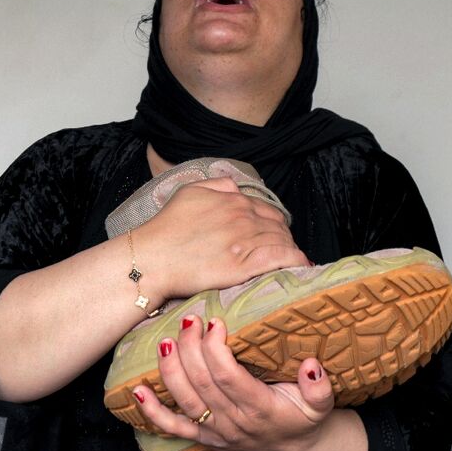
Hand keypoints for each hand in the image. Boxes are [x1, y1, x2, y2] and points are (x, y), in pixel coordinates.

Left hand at [131, 316, 333, 450]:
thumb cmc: (303, 418)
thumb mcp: (321, 405)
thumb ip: (319, 388)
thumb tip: (312, 366)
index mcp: (259, 408)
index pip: (228, 376)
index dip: (216, 349)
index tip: (216, 321)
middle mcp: (233, 421)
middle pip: (201, 382)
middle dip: (190, 348)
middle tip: (189, 319)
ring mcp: (215, 431)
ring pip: (184, 400)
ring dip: (170, 370)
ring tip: (165, 341)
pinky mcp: (203, 437)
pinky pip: (173, 428)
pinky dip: (152, 412)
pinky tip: (137, 392)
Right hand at [135, 177, 309, 299]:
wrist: (151, 257)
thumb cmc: (165, 228)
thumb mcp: (188, 191)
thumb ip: (217, 184)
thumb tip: (235, 186)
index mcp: (232, 198)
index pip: (266, 210)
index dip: (272, 224)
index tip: (271, 236)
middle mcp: (242, 215)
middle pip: (278, 225)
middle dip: (282, 237)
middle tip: (280, 251)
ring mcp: (245, 239)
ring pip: (282, 241)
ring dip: (289, 250)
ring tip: (291, 262)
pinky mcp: (244, 264)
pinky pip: (281, 258)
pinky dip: (295, 260)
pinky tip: (300, 266)